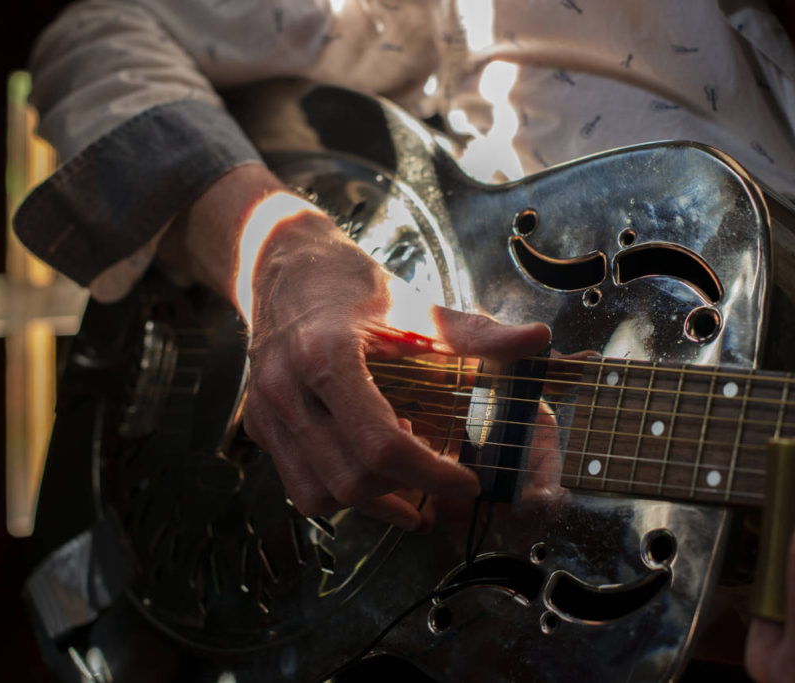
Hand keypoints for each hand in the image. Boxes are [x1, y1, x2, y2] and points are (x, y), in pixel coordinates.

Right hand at [242, 203, 549, 530]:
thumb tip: (539, 339)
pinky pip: (300, 485)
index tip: (467, 481)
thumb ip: (476, 333)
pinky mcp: (256, 425)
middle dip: (406, 492)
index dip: (431, 473)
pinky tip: (371, 471)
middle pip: (351, 477)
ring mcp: (263, 411)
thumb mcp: (414, 305)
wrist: (285, 267)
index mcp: (325, 355)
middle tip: (445, 488)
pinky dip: (340, 492)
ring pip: (320, 493)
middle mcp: (284, 389)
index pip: (381, 443)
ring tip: (409, 485)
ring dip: (371, 502)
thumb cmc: (352, 285)